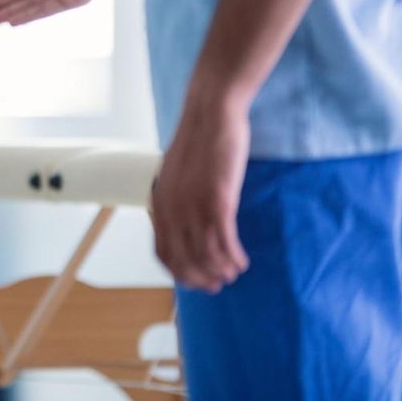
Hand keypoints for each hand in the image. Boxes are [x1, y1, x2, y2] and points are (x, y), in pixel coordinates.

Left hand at [151, 101, 250, 292]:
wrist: (209, 115)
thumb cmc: (198, 145)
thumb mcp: (176, 177)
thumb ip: (176, 201)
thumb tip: (184, 226)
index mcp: (158, 204)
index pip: (163, 253)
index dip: (180, 273)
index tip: (196, 282)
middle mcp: (171, 210)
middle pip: (183, 261)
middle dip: (201, 279)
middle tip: (218, 285)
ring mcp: (193, 206)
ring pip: (206, 256)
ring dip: (221, 271)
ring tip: (233, 273)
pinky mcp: (218, 200)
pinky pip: (225, 242)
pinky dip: (234, 257)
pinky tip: (242, 261)